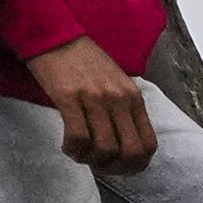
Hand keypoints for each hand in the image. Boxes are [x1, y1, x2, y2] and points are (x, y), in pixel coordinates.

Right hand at [28, 38, 156, 174]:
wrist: (53, 33)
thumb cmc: (82, 59)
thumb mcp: (115, 81)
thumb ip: (124, 108)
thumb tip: (124, 142)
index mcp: (133, 96)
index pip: (149, 144)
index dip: (136, 165)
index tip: (118, 167)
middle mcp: (118, 99)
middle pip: (130, 152)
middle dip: (114, 168)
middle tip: (97, 165)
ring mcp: (94, 98)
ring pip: (104, 149)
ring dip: (90, 160)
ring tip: (78, 154)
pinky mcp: (68, 97)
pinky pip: (78, 137)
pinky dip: (73, 149)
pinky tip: (66, 145)